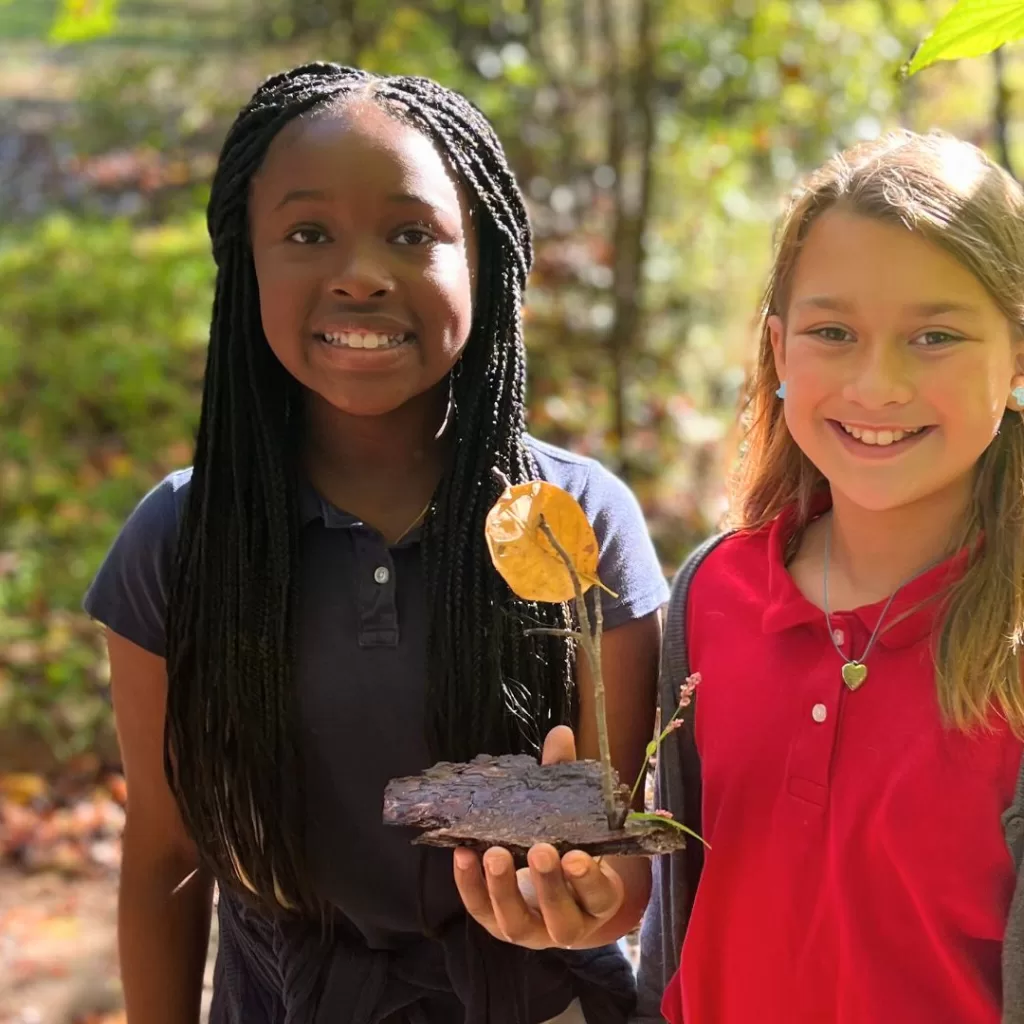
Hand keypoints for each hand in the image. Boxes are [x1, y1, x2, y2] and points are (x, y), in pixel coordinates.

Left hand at [452, 725, 625, 949]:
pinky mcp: (498, 924)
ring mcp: (532, 930)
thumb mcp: (572, 815)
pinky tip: (463, 853)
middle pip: (561, 916)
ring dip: (504, 888)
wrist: (551, 887)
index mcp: (597, 897)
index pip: (598, 895)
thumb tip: (560, 733)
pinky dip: (470, 885)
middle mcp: (568, 923)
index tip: (575, 854)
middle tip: (539, 849)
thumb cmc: (568, 845)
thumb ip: (565, 777)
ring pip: (517, 922)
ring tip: (494, 853)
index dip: (588, 879)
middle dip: (548, 883)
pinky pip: (481, 911)